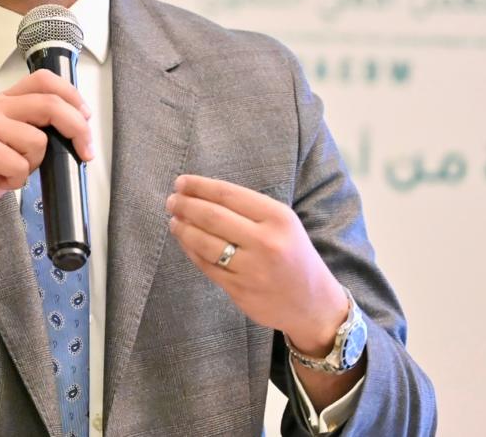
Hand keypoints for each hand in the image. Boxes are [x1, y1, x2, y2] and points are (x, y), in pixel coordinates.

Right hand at [0, 69, 92, 270]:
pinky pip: (20, 164)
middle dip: (77, 129)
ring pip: (38, 140)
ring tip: (11, 172)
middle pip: (50, 104)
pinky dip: (16, 180)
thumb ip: (31, 130)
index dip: (72, 95)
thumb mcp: (6, 143)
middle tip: (86, 151)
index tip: (86, 117)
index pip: (44, 80)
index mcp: (2, 102)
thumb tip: (72, 132)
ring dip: (33, 165)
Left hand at [165, 175, 345, 353]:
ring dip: (183, 228)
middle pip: (212, 217)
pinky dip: (191, 250)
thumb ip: (248, 209)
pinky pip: (206, 266)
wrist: (314, 304)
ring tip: (174, 220)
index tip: (181, 182)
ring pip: (204, 243)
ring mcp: (252, 269)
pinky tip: (185, 240)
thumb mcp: (283, 224)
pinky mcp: (240, 291)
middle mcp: (266, 242)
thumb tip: (200, 194)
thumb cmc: (293, 254)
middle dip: (186, 205)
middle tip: (171, 200)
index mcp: (278, 218)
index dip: (199, 186)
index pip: (228, 194)